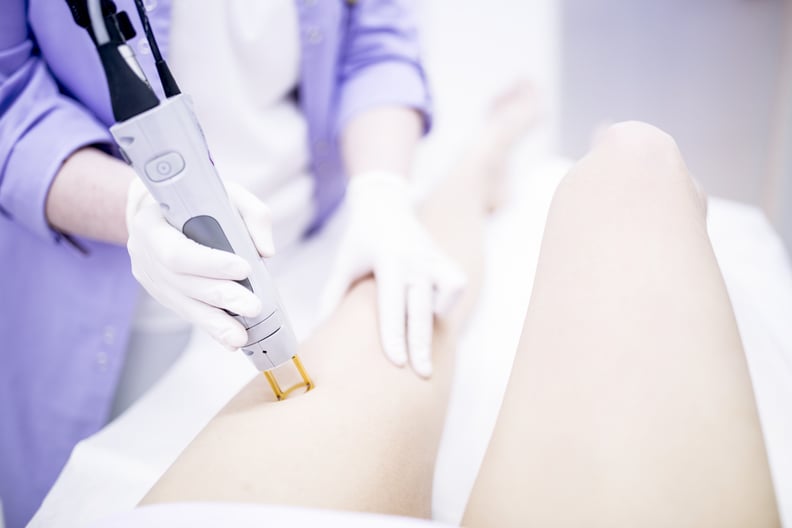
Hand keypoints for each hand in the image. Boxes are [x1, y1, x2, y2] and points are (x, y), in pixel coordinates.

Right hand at [126, 178, 274, 349]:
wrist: (159, 210)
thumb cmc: (196, 200)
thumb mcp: (225, 193)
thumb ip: (252, 214)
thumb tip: (266, 252)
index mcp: (151, 223)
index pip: (177, 250)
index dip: (209, 262)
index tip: (244, 267)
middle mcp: (144, 253)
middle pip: (183, 282)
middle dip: (221, 295)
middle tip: (253, 306)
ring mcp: (150, 278)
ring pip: (184, 304)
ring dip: (216, 322)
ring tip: (241, 335)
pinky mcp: (161, 294)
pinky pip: (187, 313)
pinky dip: (211, 326)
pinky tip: (230, 339)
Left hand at [320, 171, 466, 376]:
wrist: (385, 205)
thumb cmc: (360, 241)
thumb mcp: (343, 265)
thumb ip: (332, 298)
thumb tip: (319, 333)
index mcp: (387, 260)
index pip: (392, 304)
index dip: (395, 335)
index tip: (396, 363)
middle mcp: (415, 259)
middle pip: (422, 308)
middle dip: (422, 344)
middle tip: (423, 374)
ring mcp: (433, 257)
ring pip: (448, 293)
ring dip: (437, 318)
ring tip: (425, 339)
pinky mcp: (445, 258)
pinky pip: (456, 284)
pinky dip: (448, 301)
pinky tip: (432, 311)